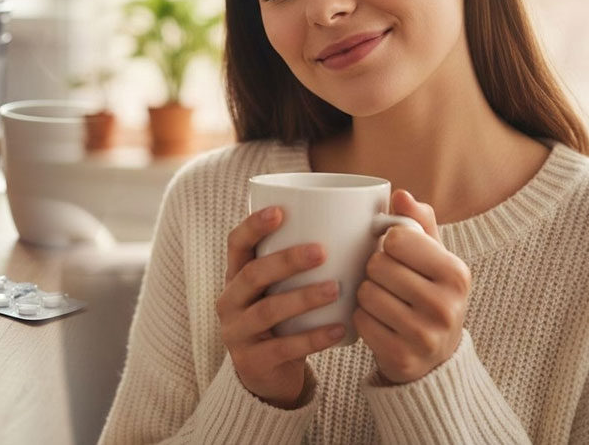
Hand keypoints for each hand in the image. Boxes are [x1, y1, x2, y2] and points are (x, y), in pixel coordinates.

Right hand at [217, 207, 346, 407]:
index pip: (236, 244)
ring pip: (267, 311)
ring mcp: (237, 333)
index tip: (280, 211)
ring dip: (302, 298)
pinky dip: (312, 339)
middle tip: (321, 251)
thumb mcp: (281, 290)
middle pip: (252, 274)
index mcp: (236, 276)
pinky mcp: (251, 362)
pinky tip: (338, 330)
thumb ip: (302, 264)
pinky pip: (282, 348)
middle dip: (286, 260)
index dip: (253, 226)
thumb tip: (358, 225)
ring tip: (334, 289)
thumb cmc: (284, 321)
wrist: (267, 377)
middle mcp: (230, 301)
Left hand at [353, 190, 471, 383]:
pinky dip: (362, 319)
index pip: (396, 238)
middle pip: (377, 265)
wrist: (435, 355)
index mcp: (456, 273)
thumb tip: (400, 195)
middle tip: (388, 282)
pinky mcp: (403, 357)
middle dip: (374, 270)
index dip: (386, 244)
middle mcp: (446, 305)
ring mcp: (426, 335)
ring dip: (366, 295)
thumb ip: (419, 222)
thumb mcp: (433, 257)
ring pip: (366, 293)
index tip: (396, 255)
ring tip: (384, 302)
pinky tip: (379, 323)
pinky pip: (360, 321)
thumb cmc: (428, 293)